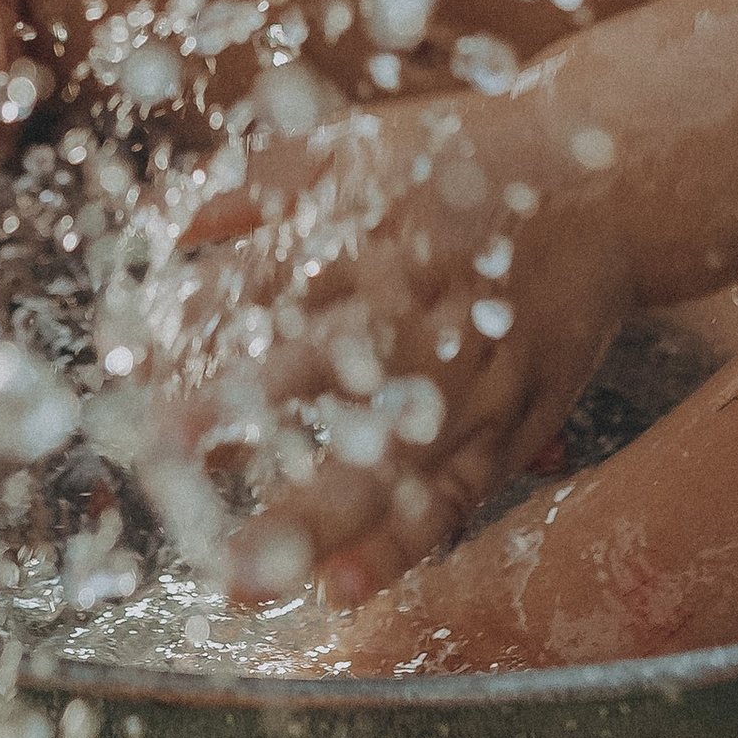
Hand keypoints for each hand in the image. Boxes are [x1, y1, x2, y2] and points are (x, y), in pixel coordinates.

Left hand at [154, 84, 634, 608]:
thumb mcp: (360, 146)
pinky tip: (341, 591)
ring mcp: (475, 373)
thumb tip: (171, 224)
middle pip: (329, 363)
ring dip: (315, 520)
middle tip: (157, 457)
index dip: (198, 321)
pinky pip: (456, 495)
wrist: (607, 186)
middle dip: (243, 411)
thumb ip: (262, 180)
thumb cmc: (462, 163)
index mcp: (378, 225)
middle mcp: (426, 302)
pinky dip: (401, 543)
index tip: (130, 369)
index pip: (274, 276)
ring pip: (393, 455)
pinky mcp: (513, 424)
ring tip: (240, 581)